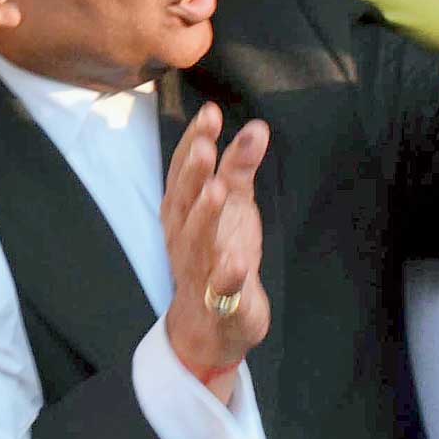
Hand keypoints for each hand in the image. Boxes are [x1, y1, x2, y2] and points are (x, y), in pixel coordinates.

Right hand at [159, 102, 271, 400]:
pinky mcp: (220, 302)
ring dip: (204, 216)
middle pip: (182, 202)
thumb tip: (256, 127)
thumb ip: (240, 167)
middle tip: (205, 145)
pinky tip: (238, 262)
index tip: (210, 113)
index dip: (194, 142)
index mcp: (183, 211)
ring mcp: (199, 270)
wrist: (211, 325)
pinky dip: (226, 276)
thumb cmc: (219, 254)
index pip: (183, 171)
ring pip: (196, 242)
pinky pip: (220, 289)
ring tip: (216, 190)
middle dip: (191, 173)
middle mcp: (183, 237)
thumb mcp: (233, 206)